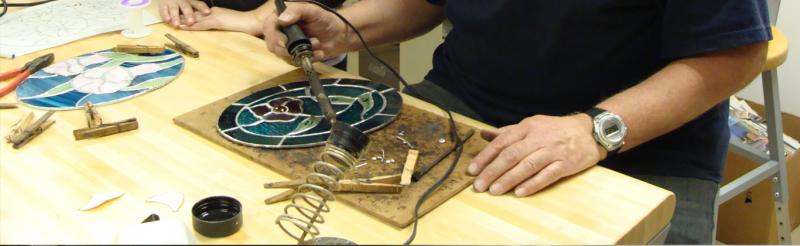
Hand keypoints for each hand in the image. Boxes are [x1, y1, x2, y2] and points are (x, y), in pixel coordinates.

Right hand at [158, 0, 210, 26]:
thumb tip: (209, 18)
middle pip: (186, 7)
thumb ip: (197, 10)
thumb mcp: (191, 3)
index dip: (203, 8)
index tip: (207, 12)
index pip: (198, 4)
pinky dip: (165, 15)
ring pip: (174, 10)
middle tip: (191, 22)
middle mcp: (182, 1)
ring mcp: (172, 3)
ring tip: (177, 25)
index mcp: (191, 1)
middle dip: (188, 15)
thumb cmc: (182, 2)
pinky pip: (164, 10)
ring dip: (176, 17)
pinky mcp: (163, 5)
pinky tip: (168, 21)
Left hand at [179, 7, 262, 35]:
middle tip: (170, 18)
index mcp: (216, 12)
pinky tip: (183, 27)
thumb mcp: (231, 22)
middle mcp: (212, 12)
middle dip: (182, 16)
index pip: (199, 14)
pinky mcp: (216, 21)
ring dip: (183, 21)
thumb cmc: (245, 24)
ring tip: (172, 23)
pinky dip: (191, 26)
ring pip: (195, 18)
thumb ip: (223, 23)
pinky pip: (201, 24)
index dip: (188, 15)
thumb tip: (218, 26)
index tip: (179, 17)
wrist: (252, 21)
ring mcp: (214, 16)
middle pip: (194, 14)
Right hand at [263, 2, 352, 63]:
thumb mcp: (311, 11)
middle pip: (272, 45)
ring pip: (283, 56)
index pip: (268, 28)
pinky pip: (295, 62)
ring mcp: (287, 45)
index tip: (284, 43)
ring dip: (301, 53)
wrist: (338, 35)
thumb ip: (296, 11)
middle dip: (289, 49)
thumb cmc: (324, 19)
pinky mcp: (295, 56)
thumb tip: (281, 20)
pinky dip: (307, 59)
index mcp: (281, 18)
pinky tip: (318, 54)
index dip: (274, 37)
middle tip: (306, 46)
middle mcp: (281, 32)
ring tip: (317, 45)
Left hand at [468, 114, 606, 196]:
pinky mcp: (565, 164)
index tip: (472, 170)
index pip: (502, 142)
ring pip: (527, 166)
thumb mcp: (531, 124)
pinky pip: (547, 175)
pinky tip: (520, 192)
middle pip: (511, 155)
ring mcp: (553, 151)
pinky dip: (533, 184)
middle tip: (479, 185)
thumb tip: (483, 134)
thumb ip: (508, 132)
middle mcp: (538, 138)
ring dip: (509, 179)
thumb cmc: (555, 130)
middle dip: (492, 171)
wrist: (589, 131)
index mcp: (527, 127)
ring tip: (494, 191)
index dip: (485, 157)